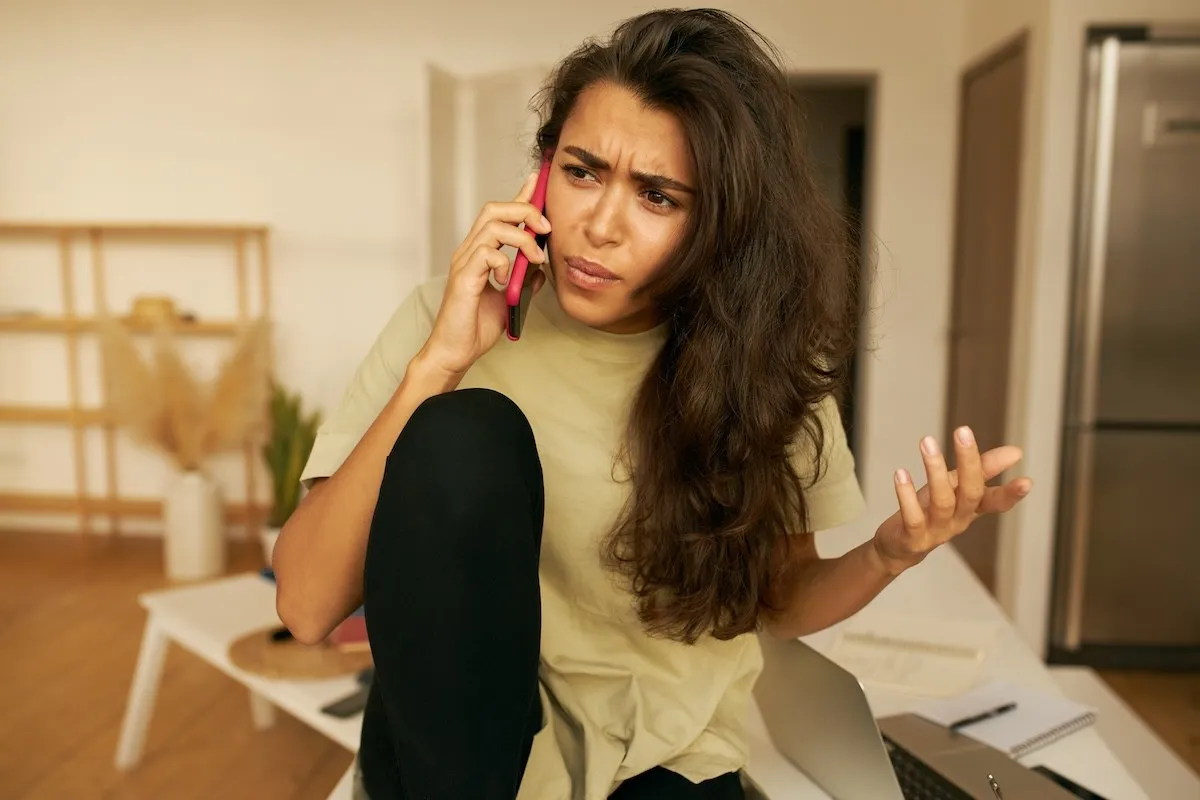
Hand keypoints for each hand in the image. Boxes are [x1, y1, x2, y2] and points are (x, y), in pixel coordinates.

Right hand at [415, 172, 551, 378]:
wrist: (456, 351)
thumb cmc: (475, 327)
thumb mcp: (511, 300)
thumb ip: (523, 280)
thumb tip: (541, 268)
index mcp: (480, 253)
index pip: (500, 215)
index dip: (520, 195)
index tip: (538, 181)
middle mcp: (469, 252)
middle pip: (494, 209)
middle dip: (524, 210)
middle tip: (546, 227)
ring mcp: (464, 263)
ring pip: (492, 226)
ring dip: (521, 237)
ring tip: (536, 257)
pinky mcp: (464, 278)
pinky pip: (485, 254)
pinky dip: (503, 261)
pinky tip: (507, 278)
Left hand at [871, 426, 1032, 575]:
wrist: (899, 547)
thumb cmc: (930, 511)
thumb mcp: (956, 487)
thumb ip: (982, 470)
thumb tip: (1017, 452)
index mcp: (971, 509)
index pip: (997, 502)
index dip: (1011, 494)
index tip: (1027, 481)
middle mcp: (959, 521)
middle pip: (970, 494)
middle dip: (969, 463)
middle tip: (963, 431)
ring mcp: (936, 531)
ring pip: (942, 502)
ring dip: (935, 471)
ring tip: (927, 442)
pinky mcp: (912, 538)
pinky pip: (913, 517)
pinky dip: (906, 495)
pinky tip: (900, 473)